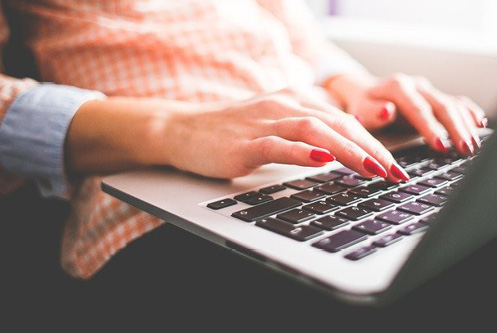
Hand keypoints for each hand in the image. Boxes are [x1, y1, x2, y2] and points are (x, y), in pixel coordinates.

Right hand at [154, 90, 409, 181]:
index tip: (395, 166)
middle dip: (371, 148)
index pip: (344, 120)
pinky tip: (321, 159)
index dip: (373, 142)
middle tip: (395, 173)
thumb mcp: (275, 126)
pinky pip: (278, 145)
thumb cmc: (232, 132)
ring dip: (347, 150)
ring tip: (372, 168)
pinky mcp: (245, 142)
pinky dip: (301, 151)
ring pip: (314, 130)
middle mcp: (284, 105)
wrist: (184, 129)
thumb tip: (339, 151)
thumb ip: (306, 133)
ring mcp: (264, 122)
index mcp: (295, 100)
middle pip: (337, 123)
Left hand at [325, 73, 486, 155]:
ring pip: (452, 105)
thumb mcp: (359, 111)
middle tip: (465, 149)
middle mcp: (416, 86)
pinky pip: (456, 102)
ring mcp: (427, 90)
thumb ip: (372, 113)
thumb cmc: (361, 106)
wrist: (363, 91)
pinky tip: (479, 124)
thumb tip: (387, 111)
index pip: (418, 109)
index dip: (430, 128)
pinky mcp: (434, 97)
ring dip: (465, 125)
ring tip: (472, 146)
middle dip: (455, 129)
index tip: (440, 146)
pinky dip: (468, 112)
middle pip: (441, 106)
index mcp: (397, 88)